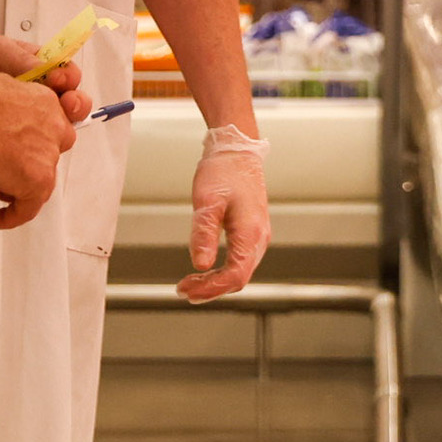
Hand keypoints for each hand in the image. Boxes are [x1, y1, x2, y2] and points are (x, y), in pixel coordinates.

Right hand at [0, 47, 87, 229]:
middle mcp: (54, 127)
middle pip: (47, 157)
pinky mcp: (38, 179)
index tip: (20, 154)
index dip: (32, 146)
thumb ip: (6, 115)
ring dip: (12, 187)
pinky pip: (28, 207)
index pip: (49, 131)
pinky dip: (11, 217)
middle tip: (1, 170)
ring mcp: (48, 155)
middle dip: (25, 165)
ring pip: (36, 181)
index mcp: (45, 103)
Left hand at [178, 130, 269, 303]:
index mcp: (251, 233)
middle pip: (239, 278)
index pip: (235, 276)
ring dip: (215, 282)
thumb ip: (204, 233)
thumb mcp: (207, 201)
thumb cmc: (223, 172)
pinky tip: (204, 269)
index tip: (186, 290)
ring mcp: (258, 236)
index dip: (211, 288)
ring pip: (240, 272)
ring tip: (190, 283)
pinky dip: (222, 271)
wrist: (237, 151)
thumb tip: (200, 264)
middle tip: (182, 290)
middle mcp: (259, 238)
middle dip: (210, 289)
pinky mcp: (252, 232)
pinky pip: (240, 261)